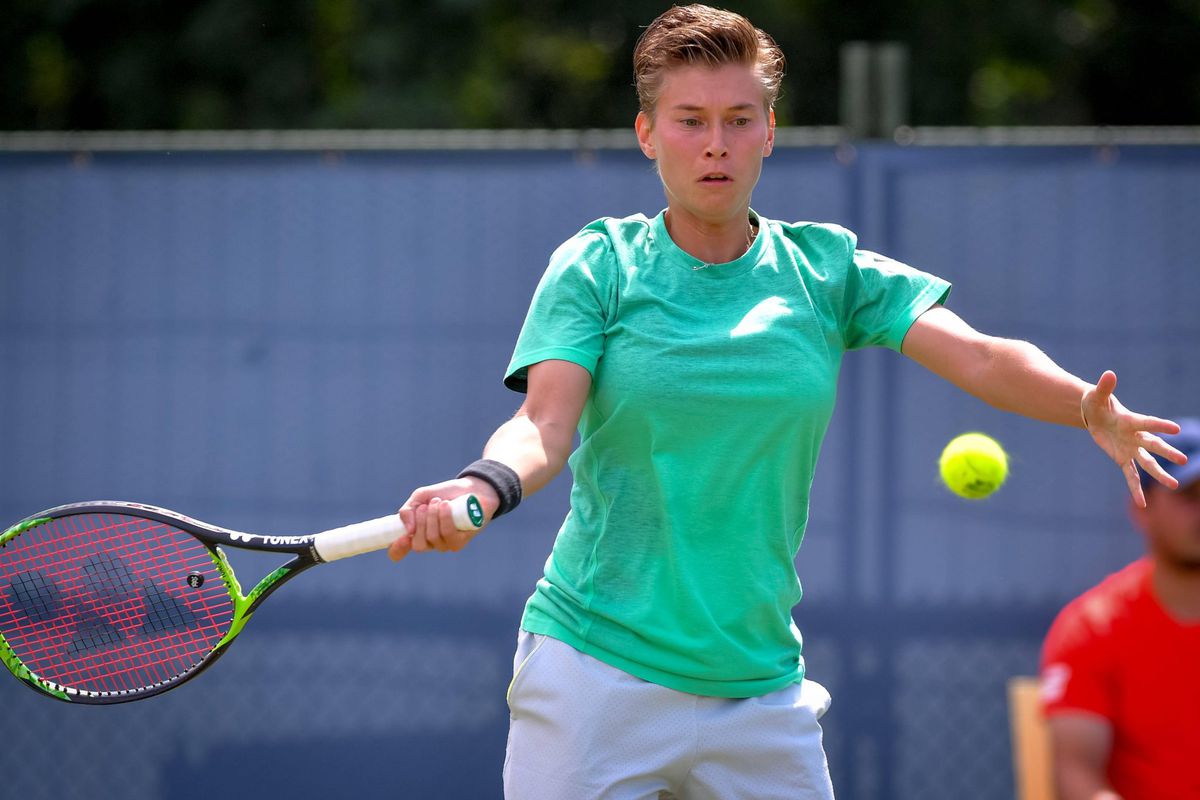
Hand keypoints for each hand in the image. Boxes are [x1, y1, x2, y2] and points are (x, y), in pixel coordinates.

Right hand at [387, 478, 499, 561]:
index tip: (402, 537)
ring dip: (433, 517)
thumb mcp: (421, 497)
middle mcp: (429, 542)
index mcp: (415, 533)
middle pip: (417, 545)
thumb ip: (408, 510)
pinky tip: (446, 506)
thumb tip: (408, 529)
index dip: (396, 550)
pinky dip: (445, 518)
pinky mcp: (460, 542)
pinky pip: (448, 535)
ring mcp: (445, 544)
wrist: (472, 488)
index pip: (399, 552)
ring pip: (432, 538)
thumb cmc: (445, 494)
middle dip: (420, 522)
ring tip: (438, 501)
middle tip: (425, 506)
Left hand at [1082, 370, 1186, 507]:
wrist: (1094, 414)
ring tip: (1173, 486)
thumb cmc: (1096, 402)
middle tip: (1183, 461)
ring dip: (1158, 474)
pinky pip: (1130, 476)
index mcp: (1130, 420)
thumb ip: (1104, 387)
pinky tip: (1142, 504)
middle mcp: (1135, 436)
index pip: (1147, 423)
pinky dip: (1135, 489)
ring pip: (1147, 464)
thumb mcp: (1096, 395)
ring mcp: (1130, 449)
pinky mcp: (1122, 458)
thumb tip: (1108, 374)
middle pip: (1153, 446)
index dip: (1159, 425)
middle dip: (1166, 453)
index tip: (1174, 429)